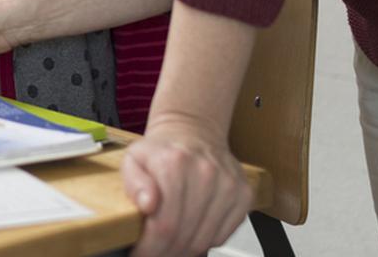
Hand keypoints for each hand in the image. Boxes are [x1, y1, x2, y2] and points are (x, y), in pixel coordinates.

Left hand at [123, 116, 252, 256]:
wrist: (193, 133)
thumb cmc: (161, 151)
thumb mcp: (133, 159)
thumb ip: (133, 183)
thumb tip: (148, 204)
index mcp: (174, 164)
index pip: (164, 225)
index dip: (151, 248)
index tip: (142, 253)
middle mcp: (205, 173)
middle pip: (185, 236)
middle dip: (165, 252)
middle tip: (155, 251)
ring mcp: (228, 185)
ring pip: (205, 240)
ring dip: (185, 250)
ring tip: (170, 244)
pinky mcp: (243, 194)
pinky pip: (223, 235)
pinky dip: (206, 241)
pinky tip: (192, 231)